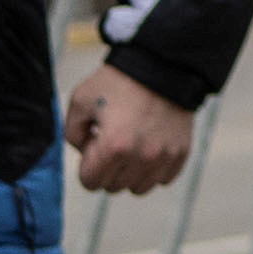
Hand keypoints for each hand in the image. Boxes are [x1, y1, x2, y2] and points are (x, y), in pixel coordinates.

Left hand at [67, 61, 196, 195]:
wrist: (161, 65)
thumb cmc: (118, 82)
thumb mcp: (80, 101)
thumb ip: (72, 134)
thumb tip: (86, 154)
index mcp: (113, 146)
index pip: (90, 183)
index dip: (87, 167)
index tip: (94, 147)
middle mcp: (141, 157)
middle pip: (113, 187)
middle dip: (107, 169)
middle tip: (112, 141)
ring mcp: (163, 157)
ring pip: (138, 188)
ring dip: (130, 173)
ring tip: (130, 147)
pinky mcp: (180, 153)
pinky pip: (162, 179)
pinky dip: (152, 169)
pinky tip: (148, 148)